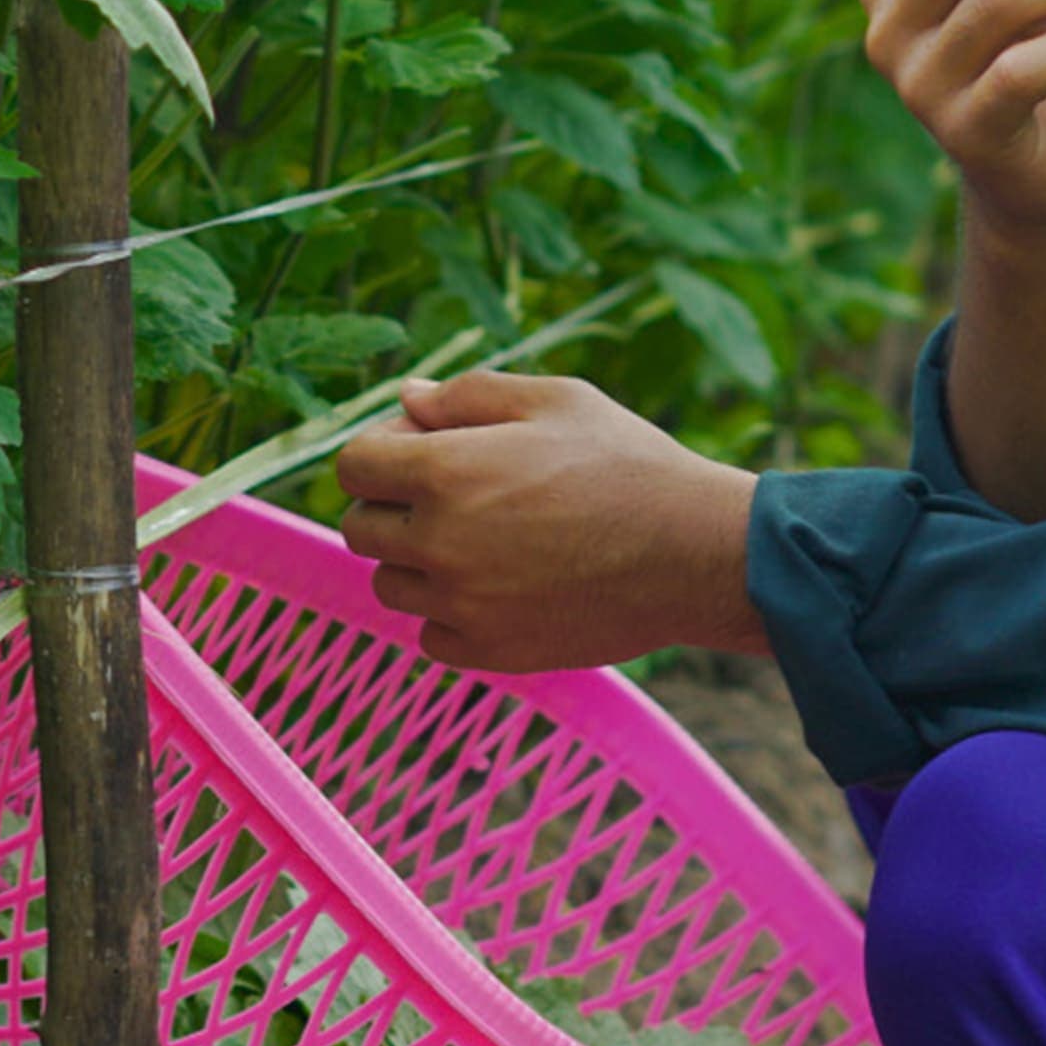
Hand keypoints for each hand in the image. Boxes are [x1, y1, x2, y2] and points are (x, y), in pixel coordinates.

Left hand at [336, 371, 761, 675]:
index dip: (381, 452)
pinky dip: (450, 613)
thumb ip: (468, 396)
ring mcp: (462, 605)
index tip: (419, 451)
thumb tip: (406, 400)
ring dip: (418, 561)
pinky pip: (430, 635)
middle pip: (360, 529)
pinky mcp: (490, 650)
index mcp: (447, 472)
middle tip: (452, 496)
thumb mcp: (556, 400)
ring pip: (391, 585)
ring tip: (483, 542)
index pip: (352, 466)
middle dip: (392, 505)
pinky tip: (500, 586)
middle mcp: (440, 543)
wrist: (693, 552)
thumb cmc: (629, 463)